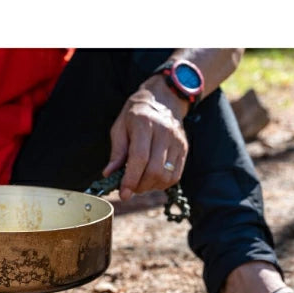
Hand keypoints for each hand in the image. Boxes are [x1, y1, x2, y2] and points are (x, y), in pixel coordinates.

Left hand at [103, 76, 188, 200]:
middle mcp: (164, 132)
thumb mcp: (120, 127)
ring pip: (166, 176)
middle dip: (140, 186)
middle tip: (130, 188)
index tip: (123, 193)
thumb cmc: (136, 114)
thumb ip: (116, 152)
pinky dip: (162, 184)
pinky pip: (175, 175)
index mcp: (144, 123)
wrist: (164, 99)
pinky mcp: (184, 149)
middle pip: (154, 170)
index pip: (139, 158)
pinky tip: (153, 180)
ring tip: (141, 183)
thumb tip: (109, 174)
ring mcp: (177, 141)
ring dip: (151, 187)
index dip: (131, 179)